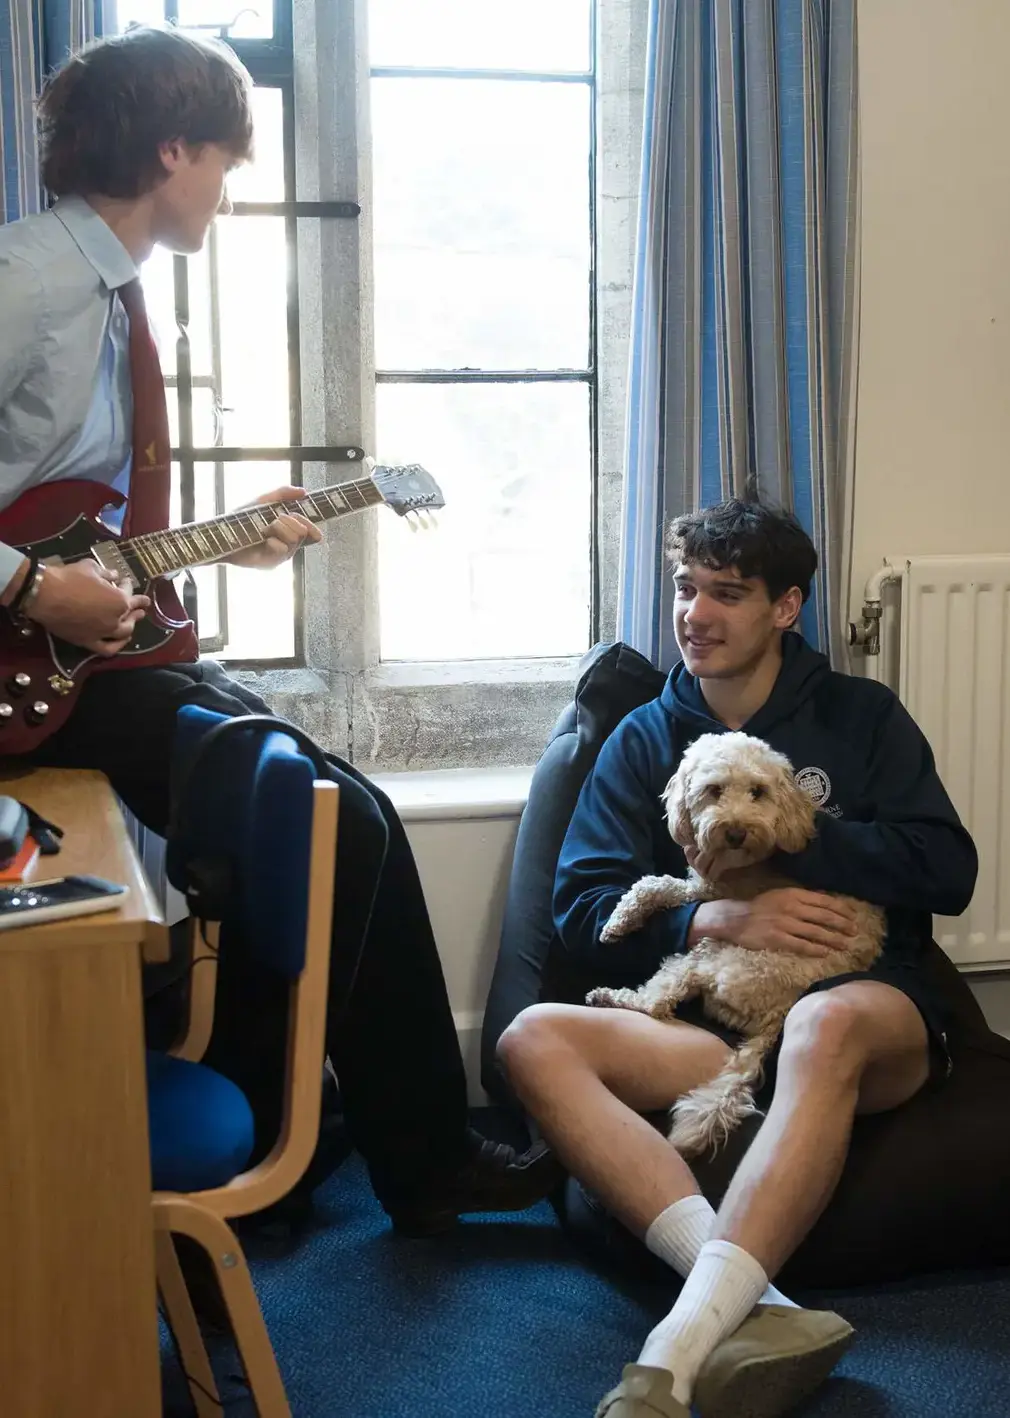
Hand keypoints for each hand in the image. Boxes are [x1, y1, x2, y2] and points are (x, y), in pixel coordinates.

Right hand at [27, 559, 149, 655]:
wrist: (45, 595)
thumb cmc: (70, 578)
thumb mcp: (91, 568)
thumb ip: (106, 573)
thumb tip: (114, 575)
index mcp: (120, 600)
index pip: (130, 595)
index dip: (129, 587)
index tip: (126, 582)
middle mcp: (115, 619)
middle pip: (130, 615)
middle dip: (135, 609)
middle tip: (139, 606)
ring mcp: (102, 633)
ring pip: (123, 633)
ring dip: (130, 626)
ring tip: (132, 622)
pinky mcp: (88, 642)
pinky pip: (107, 649)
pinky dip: (116, 646)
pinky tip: (119, 641)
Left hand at [224, 486, 321, 569]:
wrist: (224, 533)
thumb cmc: (243, 519)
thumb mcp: (264, 501)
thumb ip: (283, 493)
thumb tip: (303, 492)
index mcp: (288, 532)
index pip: (310, 531)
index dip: (311, 525)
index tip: (306, 519)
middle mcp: (287, 545)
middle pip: (303, 532)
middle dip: (291, 521)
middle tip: (277, 519)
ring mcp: (280, 555)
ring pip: (294, 539)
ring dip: (280, 528)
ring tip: (266, 528)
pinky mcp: (271, 563)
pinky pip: (282, 549)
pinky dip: (274, 541)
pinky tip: (265, 540)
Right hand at [691, 888, 859, 958]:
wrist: (734, 918)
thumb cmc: (759, 907)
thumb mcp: (780, 895)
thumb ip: (800, 899)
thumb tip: (824, 903)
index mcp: (793, 894)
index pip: (824, 901)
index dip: (841, 909)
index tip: (853, 916)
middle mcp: (791, 907)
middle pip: (824, 916)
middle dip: (842, 925)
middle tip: (855, 932)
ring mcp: (784, 923)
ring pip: (815, 932)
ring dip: (833, 939)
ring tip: (846, 945)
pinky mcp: (777, 938)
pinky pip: (801, 945)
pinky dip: (815, 949)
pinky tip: (825, 953)